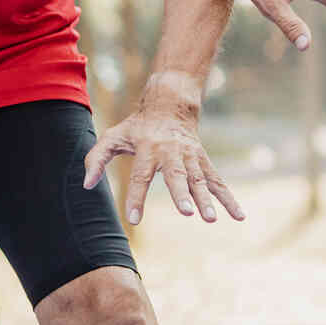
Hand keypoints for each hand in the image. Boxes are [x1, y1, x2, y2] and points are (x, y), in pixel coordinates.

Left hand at [84, 95, 243, 225]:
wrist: (169, 105)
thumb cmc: (136, 127)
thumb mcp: (112, 137)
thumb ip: (96, 159)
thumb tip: (87, 185)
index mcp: (147, 149)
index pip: (140, 176)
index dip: (136, 197)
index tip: (134, 219)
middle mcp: (170, 153)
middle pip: (176, 176)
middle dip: (181, 194)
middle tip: (186, 212)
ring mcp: (190, 157)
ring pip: (199, 179)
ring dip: (206, 199)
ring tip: (210, 219)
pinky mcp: (203, 160)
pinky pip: (217, 181)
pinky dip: (229, 198)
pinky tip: (239, 215)